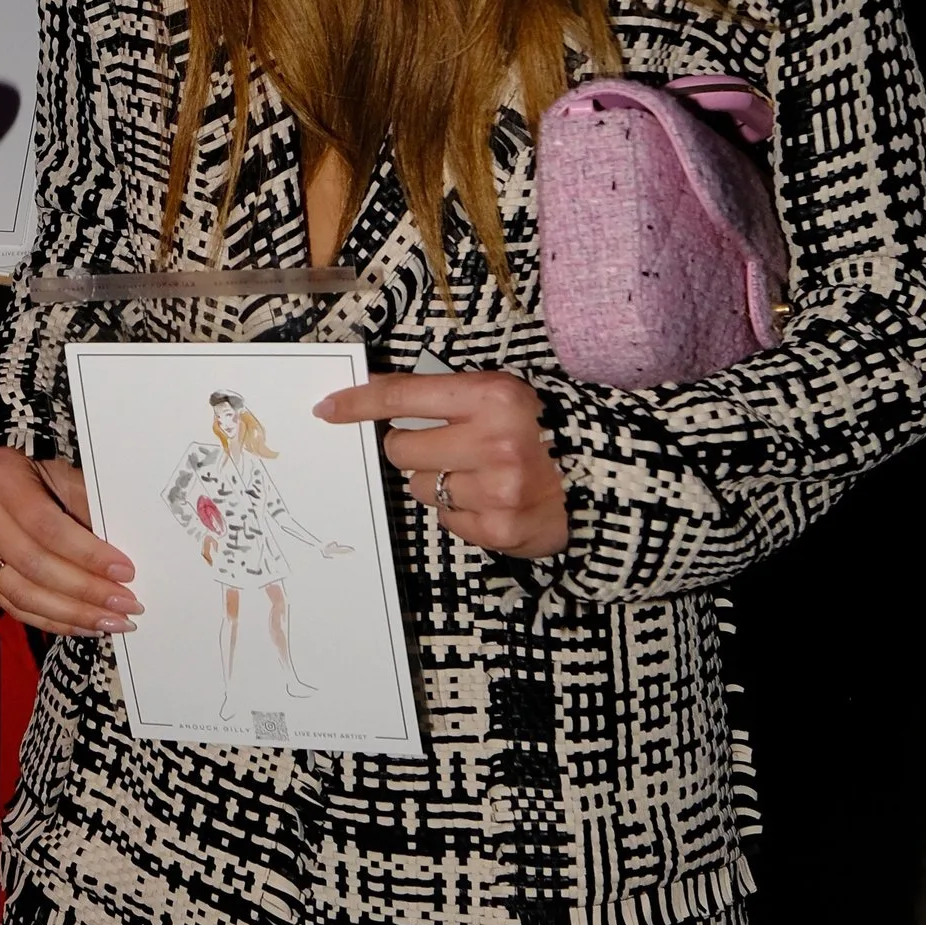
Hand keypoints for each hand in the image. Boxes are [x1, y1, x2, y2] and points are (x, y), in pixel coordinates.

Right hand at [0, 446, 141, 631]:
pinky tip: (82, 624)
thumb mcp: (66, 475)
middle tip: (125, 606)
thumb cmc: (40, 470)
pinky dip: (51, 620)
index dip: (88, 555)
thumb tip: (122, 563)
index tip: (125, 573)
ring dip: (71, 614)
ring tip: (109, 622)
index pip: (48, 527)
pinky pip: (12, 605)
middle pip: (33, 565)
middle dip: (85, 592)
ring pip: (21, 593)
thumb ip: (89, 511)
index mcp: (0, 475)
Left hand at [314, 369, 569, 556]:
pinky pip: (445, 519)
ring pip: (420, 487)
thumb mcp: (499, 396)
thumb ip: (443, 396)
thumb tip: (373, 398)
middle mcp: (493, 441)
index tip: (328, 408)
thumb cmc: (539, 432)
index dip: (360, 402)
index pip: (404, 396)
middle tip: (447, 447)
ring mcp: (495, 489)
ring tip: (479, 476)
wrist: (597, 481)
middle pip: (401, 448)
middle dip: (413, 449)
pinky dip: (460, 511)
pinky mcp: (496, 528)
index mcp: (493, 396)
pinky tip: (490, 500)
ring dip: (439, 482)